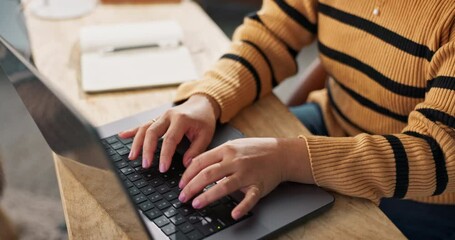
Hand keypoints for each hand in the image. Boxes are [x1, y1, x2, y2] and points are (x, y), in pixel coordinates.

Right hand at [118, 95, 219, 171]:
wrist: (202, 104)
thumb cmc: (204, 120)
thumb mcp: (206, 135)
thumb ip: (196, 150)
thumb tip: (186, 165)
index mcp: (181, 120)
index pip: (170, 139)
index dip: (165, 155)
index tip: (162, 168)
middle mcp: (168, 116)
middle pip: (152, 132)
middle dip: (147, 150)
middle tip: (146, 165)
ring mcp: (161, 116)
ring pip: (144, 128)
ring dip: (137, 143)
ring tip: (132, 157)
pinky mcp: (157, 118)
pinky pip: (143, 124)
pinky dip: (132, 131)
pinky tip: (123, 136)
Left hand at [178, 137, 312, 219]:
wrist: (281, 153)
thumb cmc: (256, 150)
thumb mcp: (234, 145)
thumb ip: (216, 154)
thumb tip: (194, 164)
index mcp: (227, 150)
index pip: (200, 162)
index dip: (187, 174)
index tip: (181, 184)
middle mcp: (235, 161)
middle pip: (207, 174)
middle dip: (191, 187)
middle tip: (183, 197)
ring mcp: (247, 173)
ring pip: (223, 186)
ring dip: (207, 196)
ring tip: (196, 204)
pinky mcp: (259, 185)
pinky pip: (250, 198)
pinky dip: (242, 207)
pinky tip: (234, 213)